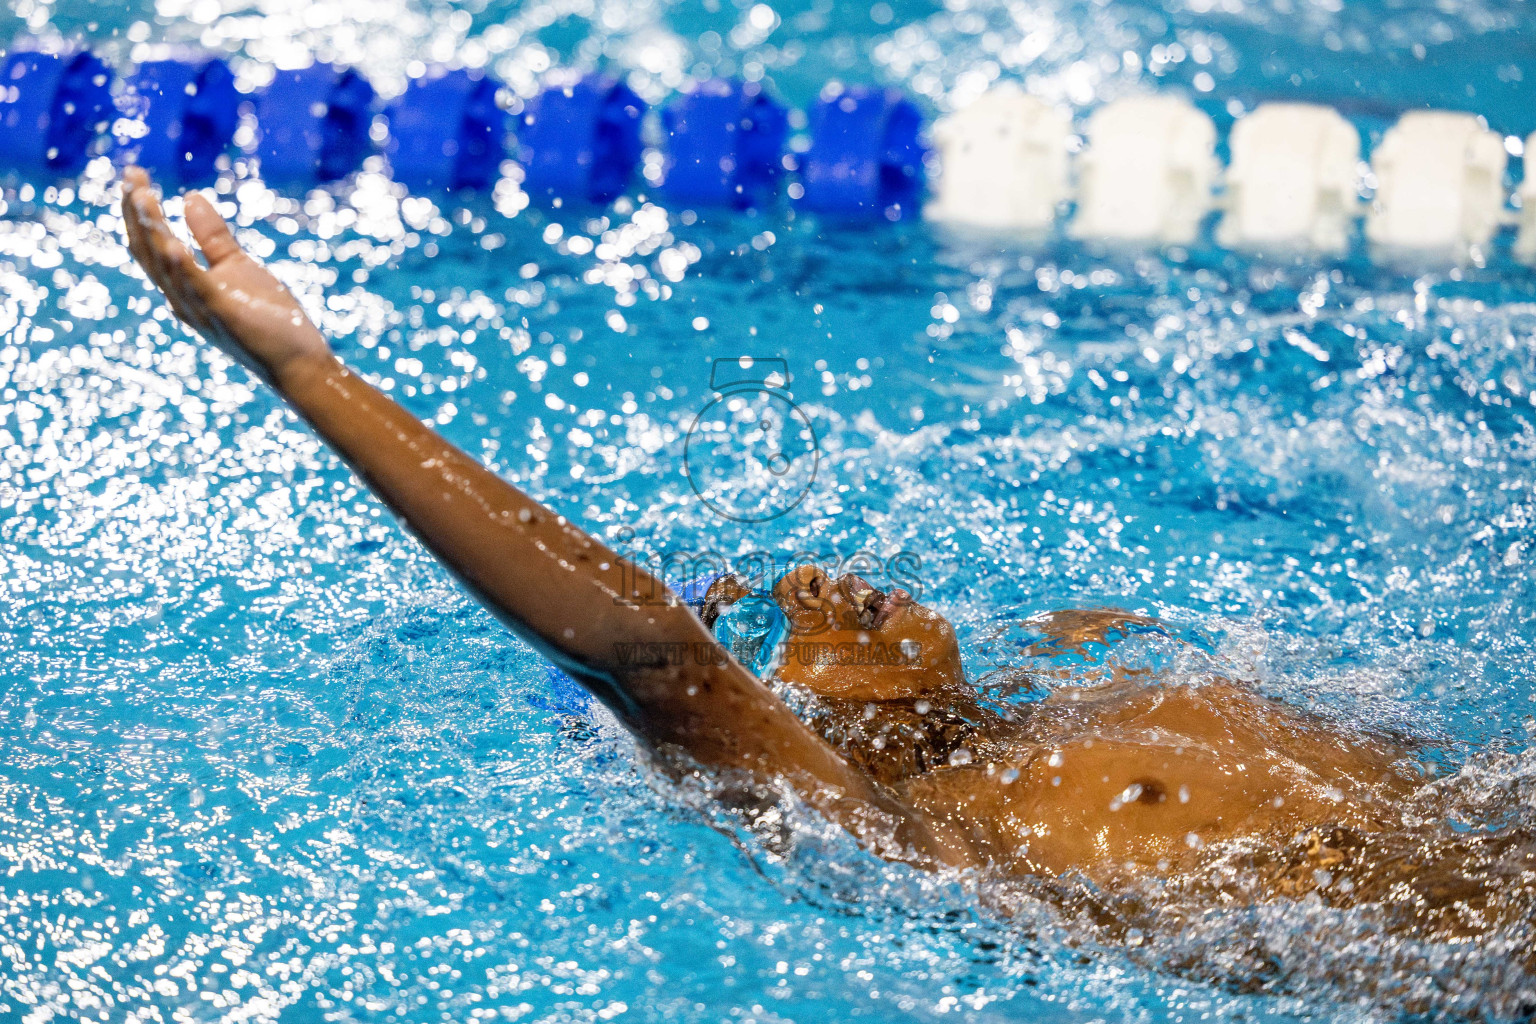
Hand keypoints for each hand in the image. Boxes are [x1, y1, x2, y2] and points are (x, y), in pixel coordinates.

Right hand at [121, 167, 330, 384]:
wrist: (298, 362)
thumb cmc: (268, 319)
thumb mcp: (237, 267)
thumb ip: (211, 236)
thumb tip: (189, 196)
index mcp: (183, 287)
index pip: (150, 245)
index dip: (138, 210)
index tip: (132, 173)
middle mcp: (182, 300)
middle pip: (148, 252)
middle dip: (137, 213)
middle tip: (130, 175)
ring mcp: (201, 309)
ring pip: (166, 267)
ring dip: (153, 230)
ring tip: (143, 196)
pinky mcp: (224, 316)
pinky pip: (198, 289)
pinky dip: (183, 268)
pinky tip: (174, 244)